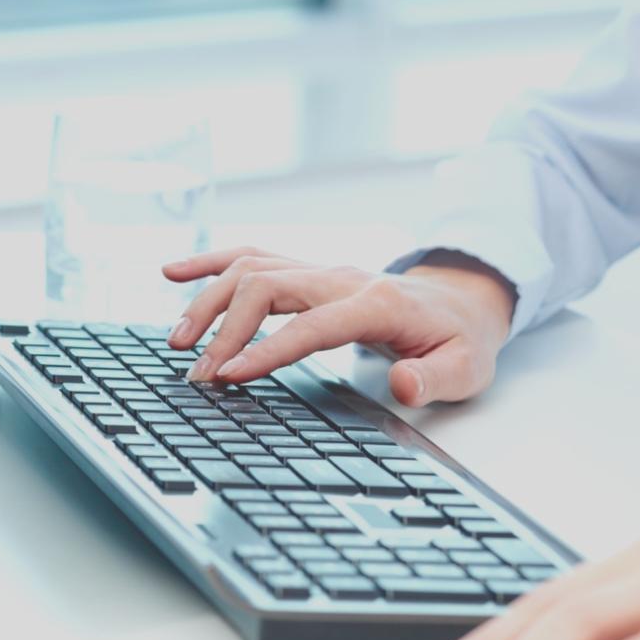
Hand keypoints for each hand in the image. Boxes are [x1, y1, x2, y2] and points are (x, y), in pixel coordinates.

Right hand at [161, 247, 515, 405]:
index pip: (314, 324)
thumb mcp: (466, 369)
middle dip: (225, 328)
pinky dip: (210, 262)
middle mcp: (341, 278)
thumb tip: (401, 382)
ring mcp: (321, 270)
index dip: (269, 349)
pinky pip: (252, 256)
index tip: (230, 376)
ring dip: (208, 300)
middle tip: (197, 374)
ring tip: (177, 342)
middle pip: (268, 285)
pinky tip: (173, 273)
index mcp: (378, 303)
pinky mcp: (306, 272)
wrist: (460, 304)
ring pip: (252, 267)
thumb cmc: (459, 341)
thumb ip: (433, 378)